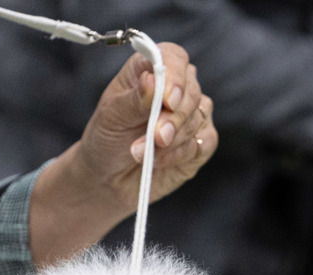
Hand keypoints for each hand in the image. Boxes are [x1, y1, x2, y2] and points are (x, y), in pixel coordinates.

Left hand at [29, 43, 217, 267]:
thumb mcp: (111, 117)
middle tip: (155, 137)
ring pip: (197, 119)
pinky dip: (180, 154)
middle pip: (191, 91)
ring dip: (171, 141)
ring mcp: (191, 115)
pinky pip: (204, 142)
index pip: (174, 58)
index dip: (175, 76)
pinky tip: (159, 161)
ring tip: (141, 154)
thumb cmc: (107, 139)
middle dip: (174, 117)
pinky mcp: (200, 142)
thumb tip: (153, 80)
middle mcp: (175, 89)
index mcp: (151, 70)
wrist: (110, 178)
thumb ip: (134, 100)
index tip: (168, 99)